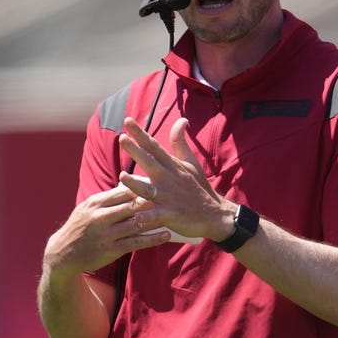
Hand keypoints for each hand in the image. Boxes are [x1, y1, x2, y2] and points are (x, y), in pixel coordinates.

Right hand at [43, 181, 169, 276]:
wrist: (62, 254)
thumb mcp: (88, 208)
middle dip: (153, 199)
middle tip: (174, 195)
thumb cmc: (80, 227)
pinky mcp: (111, 250)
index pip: (123, 190)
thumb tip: (129, 186)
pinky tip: (166, 235)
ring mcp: (106, 234)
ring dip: (157, 219)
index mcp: (96, 202)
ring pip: (137, 223)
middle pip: (132, 204)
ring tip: (175, 214)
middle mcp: (100, 217)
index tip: (160, 181)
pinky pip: (136, 243)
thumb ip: (108, 199)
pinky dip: (152, 239)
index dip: (143, 185)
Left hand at [117, 117, 234, 242]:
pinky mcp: (171, 214)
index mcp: (172, 166)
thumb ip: (181, 142)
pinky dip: (147, 218)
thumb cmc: (198, 187)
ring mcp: (169, 197)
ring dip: (136, 184)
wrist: (214, 214)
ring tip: (123, 176)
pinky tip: (136, 218)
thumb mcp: (191, 162)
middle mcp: (168, 179)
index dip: (140, 133)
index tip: (127, 121)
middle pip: (150, 162)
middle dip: (136, 151)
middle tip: (122, 138)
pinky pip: (157, 216)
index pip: (153, 146)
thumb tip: (182, 119)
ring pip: (149, 189)